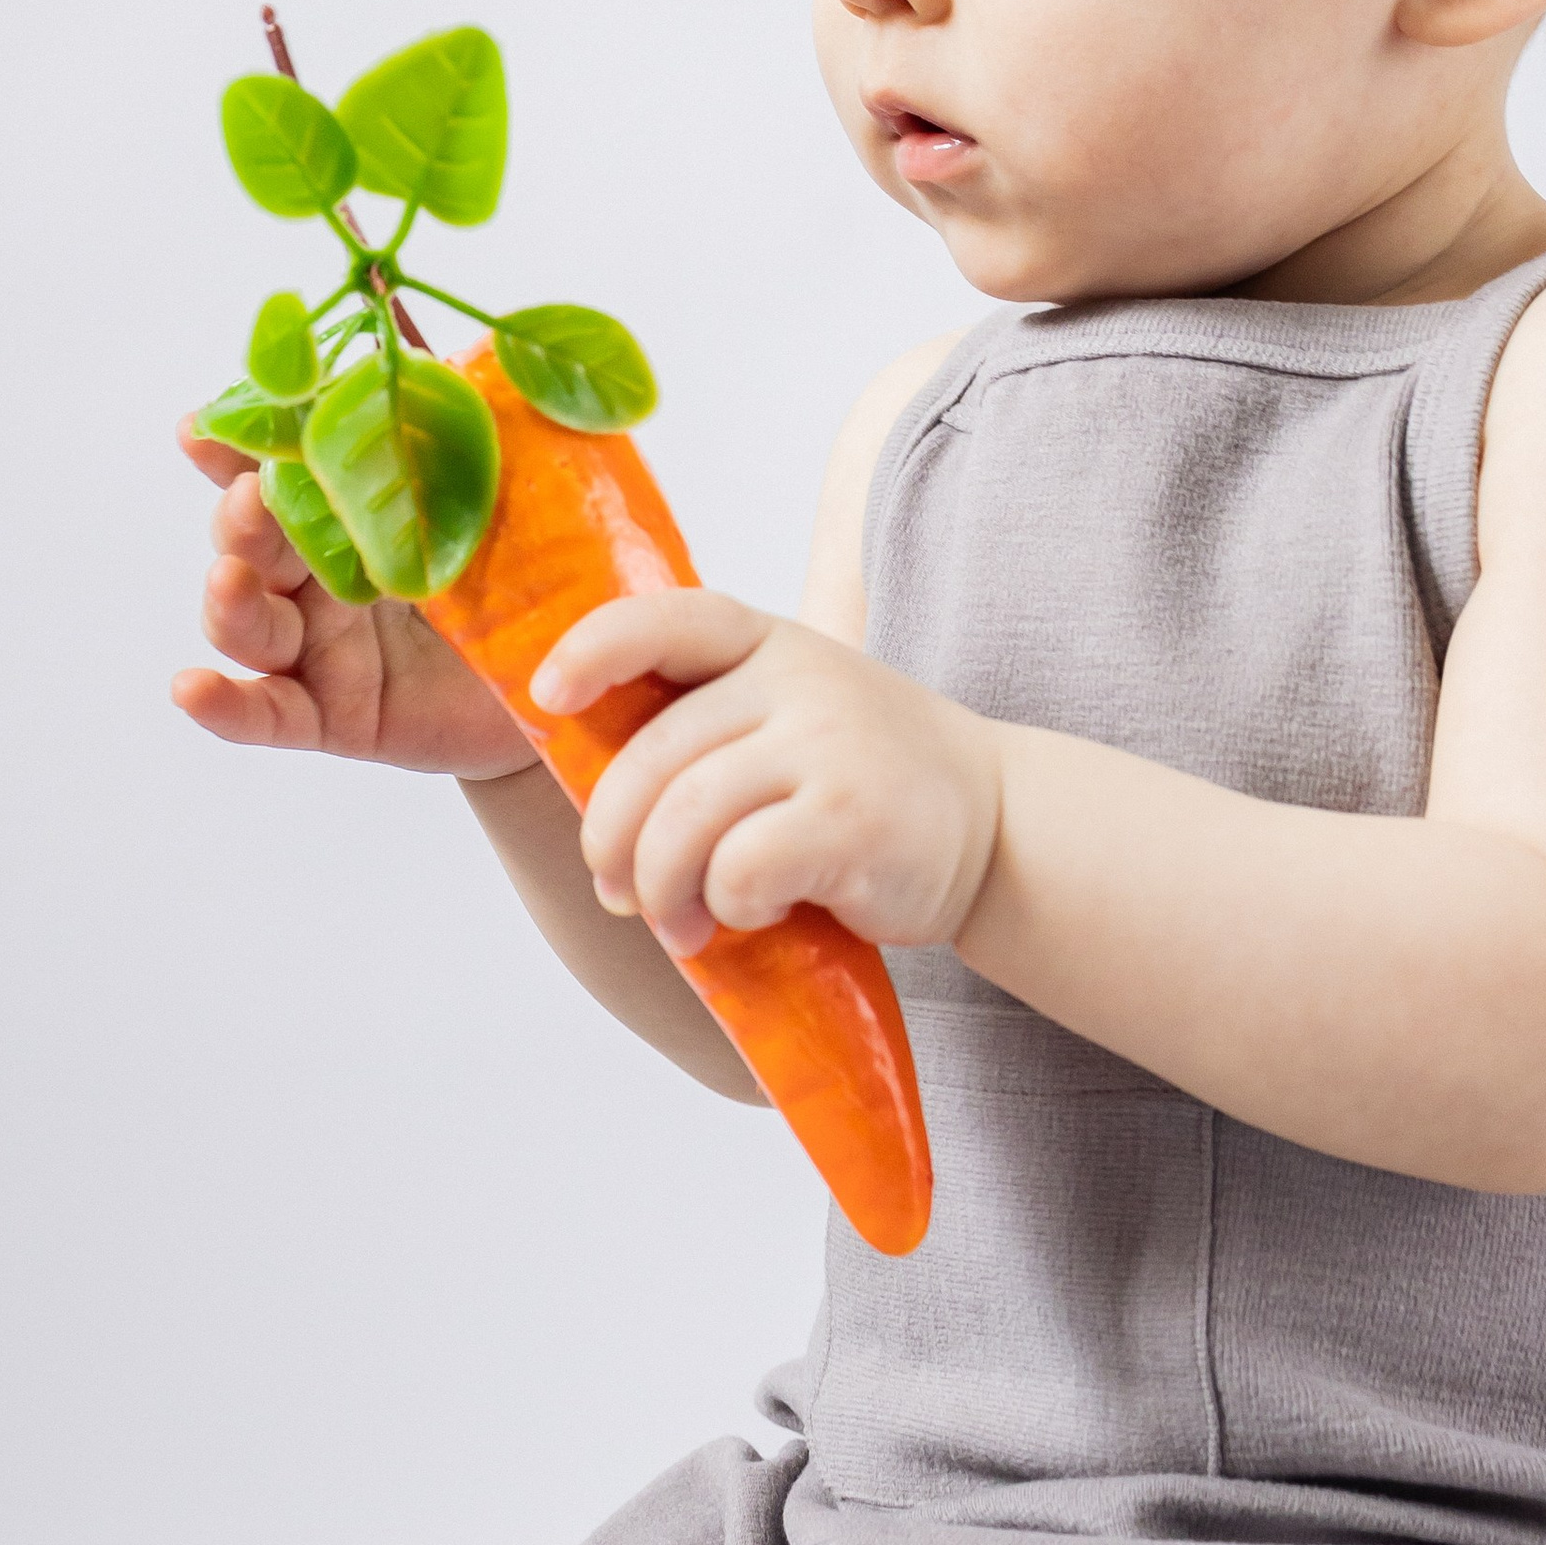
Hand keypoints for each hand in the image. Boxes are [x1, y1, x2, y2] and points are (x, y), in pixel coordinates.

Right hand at [170, 421, 536, 777]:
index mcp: (342, 513)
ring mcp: (317, 649)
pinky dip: (224, 706)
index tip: (204, 427)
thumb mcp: (494, 486)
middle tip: (253, 497)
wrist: (567, 677)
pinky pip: (267, 714)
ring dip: (228, 600)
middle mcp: (315, 577)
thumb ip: (443, 410)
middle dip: (240, 518)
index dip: (233, 448)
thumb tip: (398, 307)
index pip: (272, 471)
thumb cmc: (522, 573)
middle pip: (249, 543)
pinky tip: (191, 688)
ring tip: (232, 580)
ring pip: (245, 624)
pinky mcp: (330, 714)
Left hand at [534, 590, 1002, 955]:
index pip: (666, 620)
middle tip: (618, 893)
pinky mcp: (852, 820)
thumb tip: (593, 803)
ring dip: (662, 889)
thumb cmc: (869, 782)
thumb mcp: (794, 715)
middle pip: (653, 756)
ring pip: (686, 818)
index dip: (593, 652)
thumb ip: (710, 727)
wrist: (997, 826)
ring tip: (682, 924)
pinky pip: (741, 869)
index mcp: (769, 643)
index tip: (547, 697)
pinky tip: (754, 914)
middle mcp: (798, 679)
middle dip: (612, 838)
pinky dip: (729, 906)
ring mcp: (829, 744)